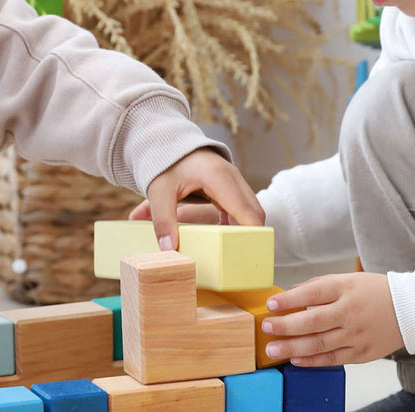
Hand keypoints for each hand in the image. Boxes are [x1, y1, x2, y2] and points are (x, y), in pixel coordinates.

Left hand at [128, 148, 263, 248]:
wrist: (169, 145)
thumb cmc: (166, 165)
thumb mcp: (159, 192)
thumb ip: (162, 220)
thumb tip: (169, 249)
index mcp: (221, 179)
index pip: (247, 212)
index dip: (252, 236)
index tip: (248, 258)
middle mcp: (234, 179)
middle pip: (255, 214)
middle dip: (252, 239)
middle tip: (243, 264)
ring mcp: (235, 183)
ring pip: (250, 212)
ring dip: (245, 233)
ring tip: (236, 257)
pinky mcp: (230, 188)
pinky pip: (241, 210)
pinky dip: (237, 226)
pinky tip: (226, 243)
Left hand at [261, 272, 403, 366]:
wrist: (412, 310)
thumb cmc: (373, 293)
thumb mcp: (348, 280)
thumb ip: (318, 287)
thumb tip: (289, 294)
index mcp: (346, 289)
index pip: (313, 294)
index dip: (289, 300)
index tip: (270, 305)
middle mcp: (351, 312)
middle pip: (312, 321)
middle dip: (285, 326)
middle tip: (266, 328)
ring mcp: (356, 335)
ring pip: (319, 343)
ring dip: (291, 347)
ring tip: (271, 349)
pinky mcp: (361, 353)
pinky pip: (331, 359)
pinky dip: (311, 360)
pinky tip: (294, 359)